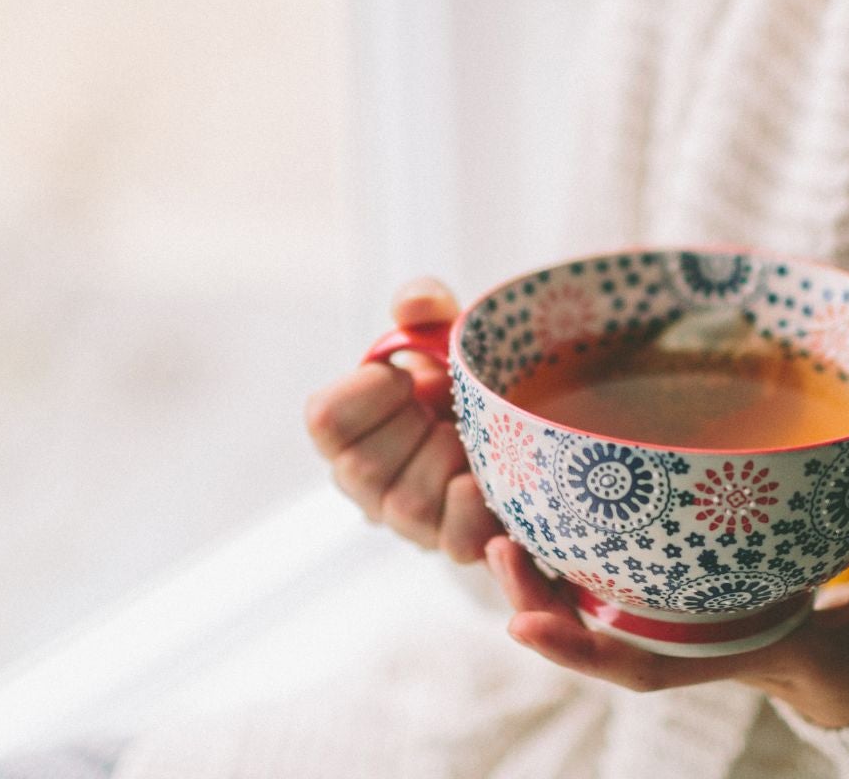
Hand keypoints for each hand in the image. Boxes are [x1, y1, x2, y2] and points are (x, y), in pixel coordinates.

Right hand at [304, 277, 502, 562]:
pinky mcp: (458, 545)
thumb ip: (423, 304)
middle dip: (413, 426)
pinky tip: (491, 490)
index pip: (325, 421)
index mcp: (347, 429)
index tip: (403, 376)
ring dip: (451, 458)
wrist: (523, 420)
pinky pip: (458, 543)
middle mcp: (366, 484)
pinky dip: (478, 514)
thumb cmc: (462, 377)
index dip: (368, 393)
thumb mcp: (443, 331)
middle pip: (363, 469)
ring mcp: (410, 523)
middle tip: (446, 407)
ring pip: (410, 504)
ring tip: (474, 437)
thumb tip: (415, 305)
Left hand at [484, 454, 848, 729]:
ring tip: (499, 527)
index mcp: (750, 652)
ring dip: (550, 575)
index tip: (523, 626)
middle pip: (607, 635)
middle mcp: (712, 642)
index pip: (655, 667)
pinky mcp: (712, 598)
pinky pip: (638, 584)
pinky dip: (590, 558)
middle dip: (542, 598)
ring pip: (609, 609)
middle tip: (493, 544)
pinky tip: (554, 515)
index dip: (587, 649)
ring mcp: (706, 622)